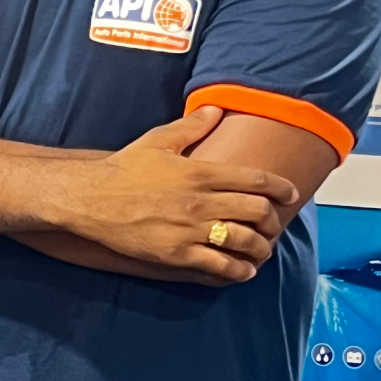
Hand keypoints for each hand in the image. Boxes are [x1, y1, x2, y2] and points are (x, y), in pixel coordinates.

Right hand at [73, 107, 297, 283]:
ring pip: (243, 242)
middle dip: (272, 220)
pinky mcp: (177, 254)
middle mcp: (200, 201)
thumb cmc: (124, 168)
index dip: (280, 187)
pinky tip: (243, 270)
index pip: (254, 179)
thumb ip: (192, 126)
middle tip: (273, 224)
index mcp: (199, 172)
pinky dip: (237, 271)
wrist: (91, 199)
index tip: (290, 193)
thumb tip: (216, 109)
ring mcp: (190, 230)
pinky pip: (219, 267)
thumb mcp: (158, 140)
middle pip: (256, 212)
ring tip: (262, 249)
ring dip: (260, 248)